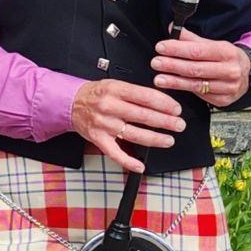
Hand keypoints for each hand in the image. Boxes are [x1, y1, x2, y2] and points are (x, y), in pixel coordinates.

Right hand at [70, 79, 186, 173]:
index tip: (176, 109)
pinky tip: (140, 166)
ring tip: (169, 140)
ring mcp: (104, 124)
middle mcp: (110, 106)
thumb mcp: (115, 84)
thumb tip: (161, 102)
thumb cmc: (96, 94)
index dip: (164, 104)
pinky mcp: (98, 139)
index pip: (146, 96)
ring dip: (155, 139)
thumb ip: (135, 93)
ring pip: (134, 134)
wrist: (70, 103)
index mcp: (116, 89)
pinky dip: (128, 161)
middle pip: (143, 115)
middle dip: (165, 121)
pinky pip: (115, 153)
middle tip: (179, 125)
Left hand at [151, 27, 250, 106]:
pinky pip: (200, 95)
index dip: (177, 49)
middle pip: (195, 69)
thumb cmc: (228, 58)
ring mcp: (228, 87)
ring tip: (159, 79)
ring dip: (174, 82)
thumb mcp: (214, 44)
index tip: (161, 47)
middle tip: (156, 63)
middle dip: (173, 65)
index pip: (197, 50)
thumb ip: (192, 39)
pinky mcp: (223, 100)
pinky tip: (174, 86)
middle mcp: (229, 70)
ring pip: (196, 84)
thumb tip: (173, 29)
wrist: (248, 75)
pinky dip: (185, 90)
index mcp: (227, 52)